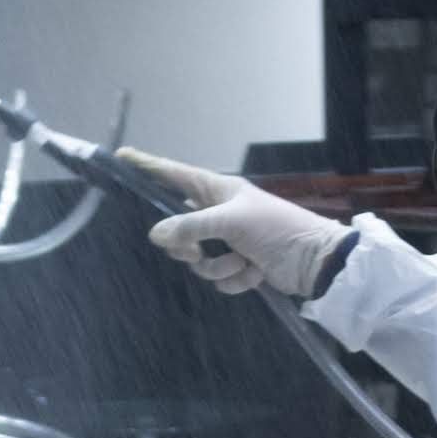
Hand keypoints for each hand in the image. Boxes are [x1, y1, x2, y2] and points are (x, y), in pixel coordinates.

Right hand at [142, 160, 346, 298]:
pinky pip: (218, 278)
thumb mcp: (232, 222)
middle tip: (196, 252)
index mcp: (216, 190)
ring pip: (197, 260)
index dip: (148, 166)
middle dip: (186, 247)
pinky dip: (236, 280)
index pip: (173, 175)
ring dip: (219, 268)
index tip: (122, 157)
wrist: (314, 261)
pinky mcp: (238, 265)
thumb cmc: (277, 229)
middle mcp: (217, 213)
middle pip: (176, 229)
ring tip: (243, 262)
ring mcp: (226, 241)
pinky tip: (255, 274)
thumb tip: (156, 234)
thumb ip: (191, 226)